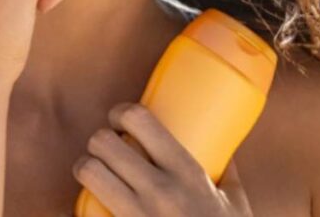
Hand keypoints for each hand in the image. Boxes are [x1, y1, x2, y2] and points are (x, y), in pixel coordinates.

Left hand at [73, 102, 253, 216]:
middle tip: (106, 149)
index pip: (140, 120)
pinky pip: (86, 210)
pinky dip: (83, 206)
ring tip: (95, 172)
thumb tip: (223, 145)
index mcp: (188, 174)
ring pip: (87, 171)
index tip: (119, 120)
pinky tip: (90, 206)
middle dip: (99, 140)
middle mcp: (159, 192)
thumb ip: (228, 173)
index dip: (121, 112)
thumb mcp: (236, 205)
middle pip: (103, 142)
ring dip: (86, 167)